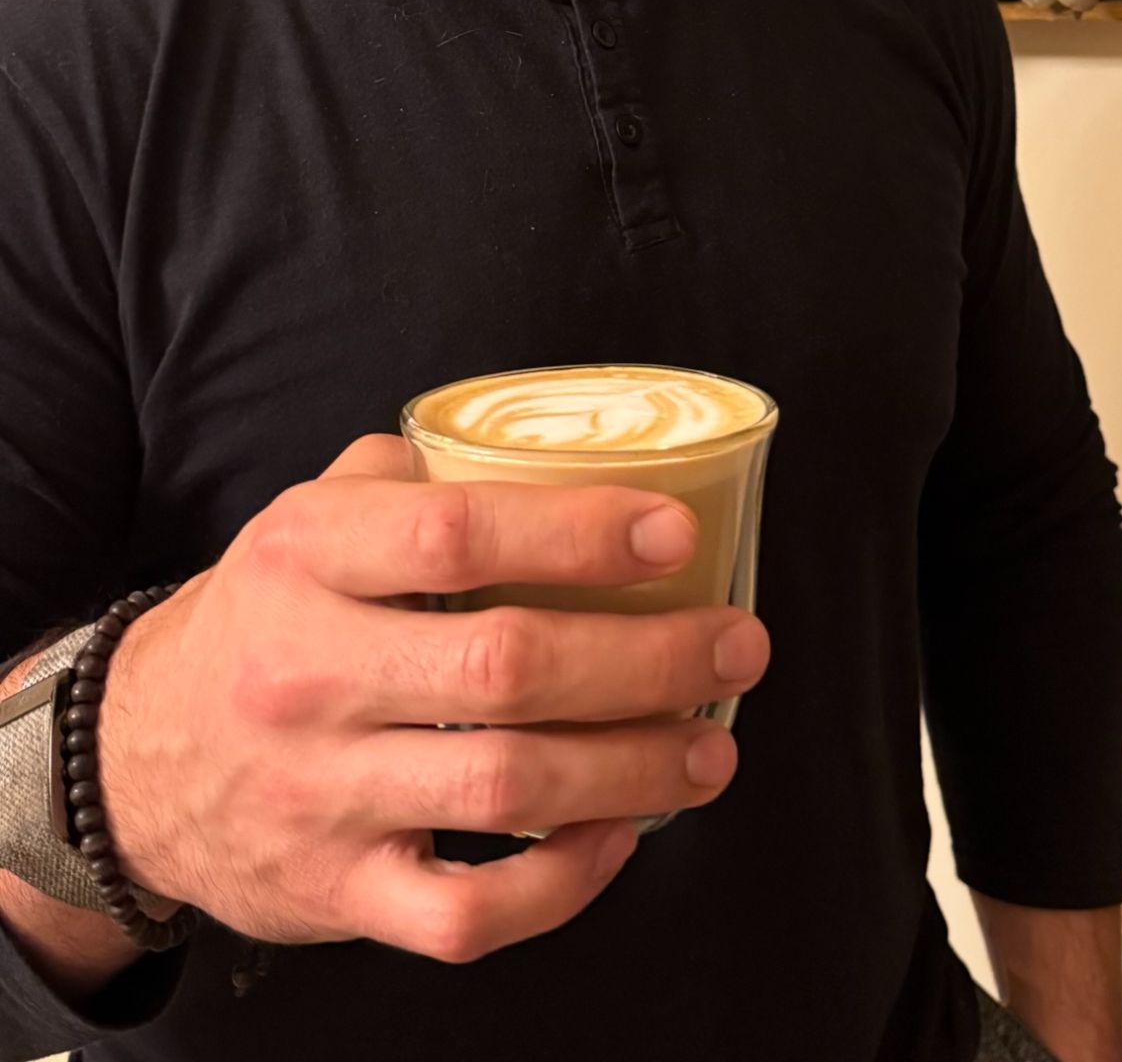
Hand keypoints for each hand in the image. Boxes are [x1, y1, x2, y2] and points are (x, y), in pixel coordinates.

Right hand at [94, 433, 770, 963]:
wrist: (136, 757)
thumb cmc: (260, 621)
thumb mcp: (302, 521)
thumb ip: (403, 478)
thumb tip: (536, 457)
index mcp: (305, 559)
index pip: (454, 536)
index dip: (577, 533)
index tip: (672, 533)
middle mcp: (308, 673)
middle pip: (503, 668)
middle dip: (645, 658)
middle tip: (734, 645)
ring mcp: (322, 792)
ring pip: (505, 791)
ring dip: (633, 770)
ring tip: (709, 749)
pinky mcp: (337, 892)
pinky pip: (467, 914)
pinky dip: (561, 886)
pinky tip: (616, 840)